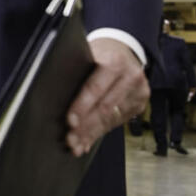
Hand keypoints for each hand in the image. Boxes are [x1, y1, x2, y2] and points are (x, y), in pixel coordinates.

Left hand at [65, 37, 148, 156]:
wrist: (125, 51)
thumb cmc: (101, 54)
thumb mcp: (89, 55)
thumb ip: (78, 72)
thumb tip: (56, 96)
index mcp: (115, 61)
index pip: (95, 87)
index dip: (81, 106)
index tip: (70, 121)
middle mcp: (130, 76)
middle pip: (104, 107)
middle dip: (85, 126)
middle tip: (70, 139)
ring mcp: (138, 92)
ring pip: (111, 119)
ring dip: (91, 134)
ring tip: (76, 144)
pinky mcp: (139, 104)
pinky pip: (117, 122)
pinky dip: (100, 132)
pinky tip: (88, 140)